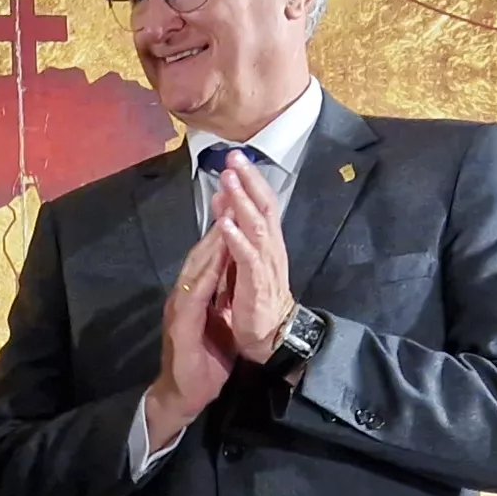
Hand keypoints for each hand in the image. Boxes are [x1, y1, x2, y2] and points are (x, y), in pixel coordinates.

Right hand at [141, 225, 236, 454]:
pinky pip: (195, 294)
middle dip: (218, 223)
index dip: (224, 229)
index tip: (239, 202)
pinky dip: (206, 273)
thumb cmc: (203, 364)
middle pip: (202, 253)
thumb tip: (237, 280)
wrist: (183, 396)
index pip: (210, 256)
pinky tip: (217, 257)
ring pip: (197, 267)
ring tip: (227, 214)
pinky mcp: (180, 325)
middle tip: (232, 193)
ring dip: (212, 240)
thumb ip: (225, 300)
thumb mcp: (220, 325)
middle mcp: (184, 295)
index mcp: (196, 295)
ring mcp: (179, 308)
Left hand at [210, 164, 296, 363]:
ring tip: (230, 182)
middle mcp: (271, 249)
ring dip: (241, 203)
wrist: (271, 338)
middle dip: (248, 181)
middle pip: (263, 207)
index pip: (262, 204)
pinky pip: (248, 257)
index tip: (235, 158)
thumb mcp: (246, 263)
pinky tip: (226, 224)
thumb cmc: (257, 301)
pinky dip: (237, 239)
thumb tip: (225, 206)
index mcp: (267, 243)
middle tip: (234, 157)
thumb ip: (237, 235)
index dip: (250, 180)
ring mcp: (266, 265)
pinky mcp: (257, 284)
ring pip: (256, 226)